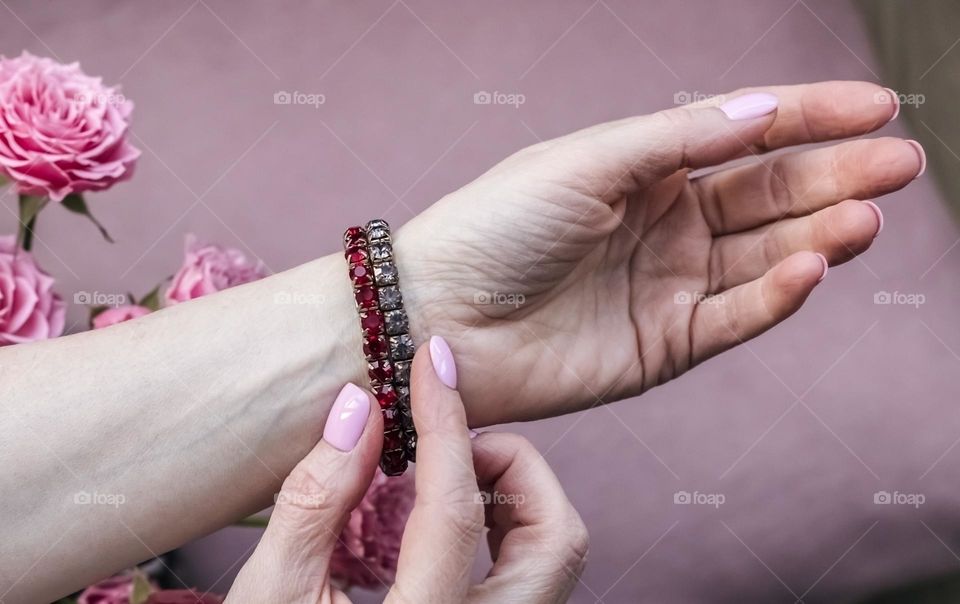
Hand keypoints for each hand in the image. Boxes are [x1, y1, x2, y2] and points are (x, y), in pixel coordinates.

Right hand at [227, 338, 586, 602]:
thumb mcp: (274, 596)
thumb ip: (315, 501)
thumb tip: (358, 408)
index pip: (457, 510)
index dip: (445, 422)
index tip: (432, 362)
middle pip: (556, 536)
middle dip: (510, 463)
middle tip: (444, 446)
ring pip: (557, 554)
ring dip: (515, 492)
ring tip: (443, 477)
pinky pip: (535, 572)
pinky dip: (506, 524)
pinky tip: (448, 516)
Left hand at [397, 81, 923, 423]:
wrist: (436, 316)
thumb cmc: (494, 226)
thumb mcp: (586, 162)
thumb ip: (676, 139)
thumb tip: (762, 109)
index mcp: (643, 168)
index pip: (743, 136)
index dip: (810, 118)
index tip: (876, 107)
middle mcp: (664, 224)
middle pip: (769, 194)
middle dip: (835, 175)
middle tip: (899, 163)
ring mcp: (668, 285)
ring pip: (764, 256)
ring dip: (818, 234)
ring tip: (866, 213)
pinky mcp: (664, 345)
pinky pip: (735, 316)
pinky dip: (775, 294)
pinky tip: (812, 266)